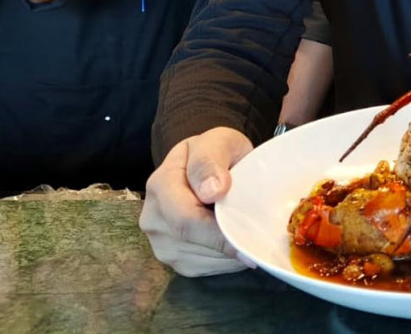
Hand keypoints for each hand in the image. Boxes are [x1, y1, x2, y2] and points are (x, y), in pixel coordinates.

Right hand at [140, 127, 256, 276]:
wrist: (207, 165)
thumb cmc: (216, 153)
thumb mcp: (218, 143)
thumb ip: (211, 161)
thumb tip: (213, 191)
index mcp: (160, 185)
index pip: (185, 219)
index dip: (217, 233)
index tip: (248, 236)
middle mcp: (153, 218)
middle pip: (192, 243)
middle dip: (229, 243)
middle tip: (258, 237)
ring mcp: (160, 242)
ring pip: (202, 260)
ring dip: (230, 254)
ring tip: (246, 232)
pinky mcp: (174, 260)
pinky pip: (205, 268)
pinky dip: (227, 260)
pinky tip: (236, 242)